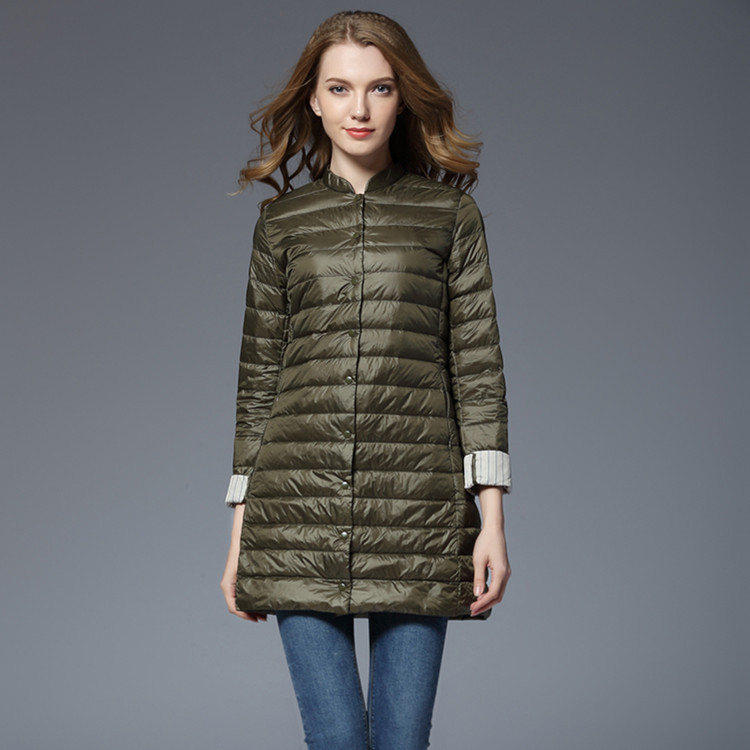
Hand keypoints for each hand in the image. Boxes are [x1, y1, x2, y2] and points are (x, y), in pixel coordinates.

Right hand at [220, 504, 266, 622]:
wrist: (243, 525)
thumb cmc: (243, 540)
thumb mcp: (246, 561)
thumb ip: (250, 574)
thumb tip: (261, 588)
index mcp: (228, 581)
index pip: (233, 605)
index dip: (245, 615)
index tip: (258, 619)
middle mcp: (230, 581)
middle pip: (238, 604)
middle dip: (250, 613)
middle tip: (265, 617)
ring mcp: (235, 577)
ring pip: (241, 597)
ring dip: (252, 606)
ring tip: (267, 610)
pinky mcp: (241, 572)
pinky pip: (244, 589)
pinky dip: (253, 595)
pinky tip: (265, 595)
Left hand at [470, 525, 510, 616]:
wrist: (494, 530)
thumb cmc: (485, 542)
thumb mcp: (478, 560)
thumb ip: (479, 578)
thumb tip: (477, 594)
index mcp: (501, 573)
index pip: (492, 594)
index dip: (482, 603)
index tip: (472, 608)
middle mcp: (505, 574)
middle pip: (497, 596)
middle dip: (485, 605)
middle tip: (472, 610)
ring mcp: (505, 572)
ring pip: (498, 593)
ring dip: (488, 600)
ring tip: (476, 605)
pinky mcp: (503, 570)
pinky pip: (498, 586)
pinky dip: (490, 593)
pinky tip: (482, 595)